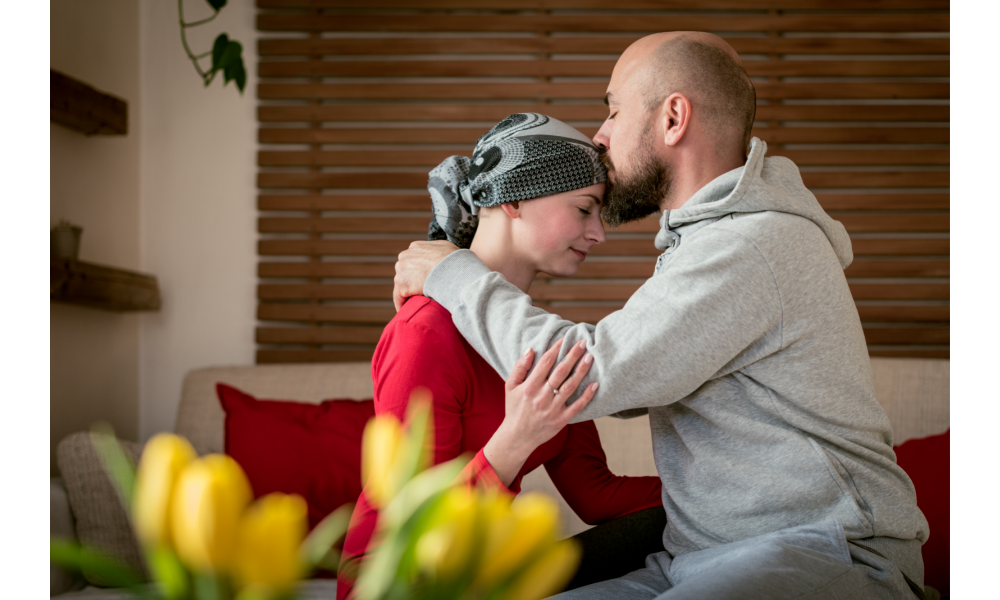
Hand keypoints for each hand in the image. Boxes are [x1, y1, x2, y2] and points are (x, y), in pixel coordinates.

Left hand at [393, 240, 459, 310]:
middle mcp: (405, 256)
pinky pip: (399, 298)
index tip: (421, 280)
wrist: (453, 270)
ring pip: (401, 285)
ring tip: (415, 303)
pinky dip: (402, 304)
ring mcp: (401, 271)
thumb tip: (440, 256)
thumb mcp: (446, 247)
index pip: (411, 261)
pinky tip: (407, 311)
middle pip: (404, 272)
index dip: (416, 271)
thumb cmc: (455, 260)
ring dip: (408, 293)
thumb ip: (437, 250)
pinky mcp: (402, 285)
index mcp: (414, 247)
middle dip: (411, 281)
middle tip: (420, 292)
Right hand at [483, 338, 599, 485]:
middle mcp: (542, 396)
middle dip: (573, 355)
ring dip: (581, 371)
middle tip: (583, 343)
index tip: (565, 338)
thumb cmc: (514, 409)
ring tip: (590, 357)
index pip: (546, 362)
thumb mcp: (510, 387)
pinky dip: (587, 396)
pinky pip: (577, 406)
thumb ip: (519, 368)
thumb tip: (530, 350)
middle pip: (560, 372)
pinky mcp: (561, 419)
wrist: (517, 437)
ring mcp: (553, 409)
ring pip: (570, 386)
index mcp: (529, 387)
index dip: (556, 349)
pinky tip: (595, 384)